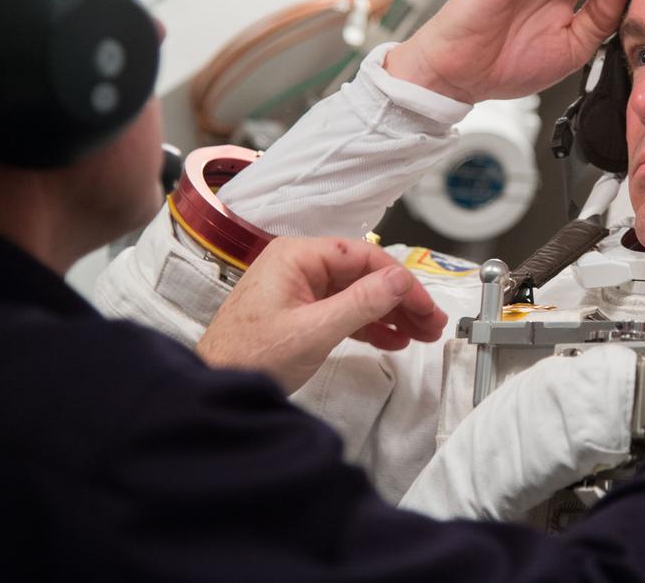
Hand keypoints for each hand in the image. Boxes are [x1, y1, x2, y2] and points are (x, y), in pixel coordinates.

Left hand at [196, 237, 446, 393]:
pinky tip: (392, 339)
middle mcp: (299, 266)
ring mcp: (299, 290)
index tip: (424, 306)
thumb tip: (399, 280)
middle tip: (431, 323)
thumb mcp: (314, 330)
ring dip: (390, 314)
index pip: (364, 256)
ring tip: (420, 334)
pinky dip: (370, 325)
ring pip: (358, 295)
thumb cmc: (248, 357)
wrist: (213, 387)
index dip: (400, 281)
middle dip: (401, 300)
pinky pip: (344, 312)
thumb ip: (361, 303)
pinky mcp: (300, 314)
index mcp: (298, 257)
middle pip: (364, 275)